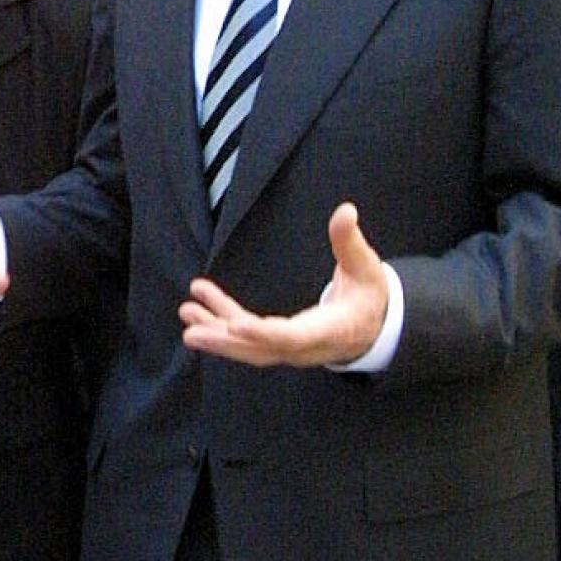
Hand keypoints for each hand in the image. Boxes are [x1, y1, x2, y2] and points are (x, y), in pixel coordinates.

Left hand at [179, 203, 389, 368]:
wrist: (374, 328)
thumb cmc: (369, 295)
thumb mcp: (366, 267)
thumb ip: (350, 241)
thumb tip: (346, 210)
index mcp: (328, 330)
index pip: (292, 337)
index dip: (263, 334)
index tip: (234, 326)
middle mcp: (305, 348)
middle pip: (261, 350)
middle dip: (226, 341)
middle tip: (192, 331)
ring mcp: (290, 350)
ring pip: (249, 348)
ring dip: (216, 333)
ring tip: (186, 313)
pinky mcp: (279, 343)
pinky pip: (247, 339)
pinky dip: (223, 325)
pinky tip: (199, 310)